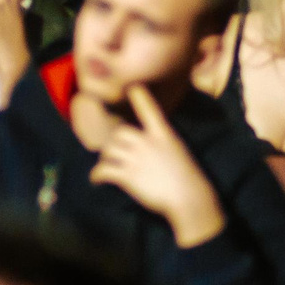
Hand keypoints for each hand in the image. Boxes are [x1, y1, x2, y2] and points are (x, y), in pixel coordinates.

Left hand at [90, 84, 224, 246]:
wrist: (188, 197)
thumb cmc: (187, 177)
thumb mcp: (178, 150)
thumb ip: (162, 142)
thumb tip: (148, 143)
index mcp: (163, 134)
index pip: (149, 108)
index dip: (139, 96)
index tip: (132, 87)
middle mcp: (147, 142)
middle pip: (119, 133)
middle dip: (114, 142)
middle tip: (114, 152)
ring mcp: (136, 158)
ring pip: (109, 150)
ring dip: (105, 159)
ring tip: (107, 167)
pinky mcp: (127, 176)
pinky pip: (104, 170)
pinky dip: (97, 175)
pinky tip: (96, 179)